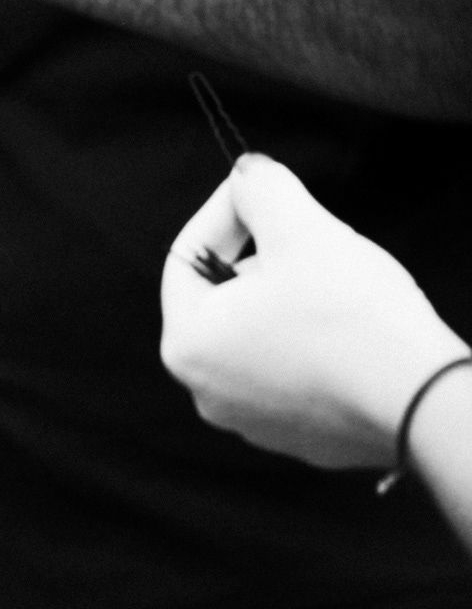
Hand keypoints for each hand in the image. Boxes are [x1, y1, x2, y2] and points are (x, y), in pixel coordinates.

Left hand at [160, 153, 469, 470]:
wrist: (422, 402)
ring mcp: (250, 420)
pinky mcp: (297, 436)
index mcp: (185, 344)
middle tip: (303, 236)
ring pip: (258, 334)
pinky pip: (292, 371)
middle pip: (221, 298)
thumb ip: (260, 189)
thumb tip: (246, 172)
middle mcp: (203, 391)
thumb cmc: (351, 315)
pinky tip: (348, 328)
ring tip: (332, 282)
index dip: (224, 212)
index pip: (186, 258)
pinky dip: (311, 342)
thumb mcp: (300, 228)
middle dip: (257, 258)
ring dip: (286, 299)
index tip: (256, 188)